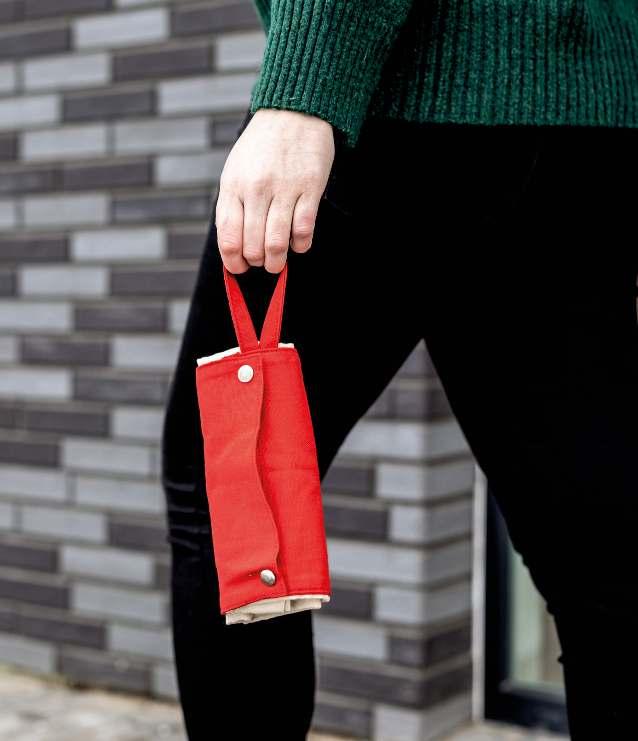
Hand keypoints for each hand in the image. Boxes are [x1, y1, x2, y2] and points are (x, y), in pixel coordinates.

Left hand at [215, 108, 335, 273]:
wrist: (294, 111)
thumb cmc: (262, 147)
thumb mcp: (236, 170)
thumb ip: (233, 205)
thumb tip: (233, 246)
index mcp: (234, 186)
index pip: (229, 238)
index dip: (233, 262)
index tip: (240, 267)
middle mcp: (256, 189)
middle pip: (253, 246)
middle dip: (258, 262)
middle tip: (263, 261)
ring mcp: (284, 189)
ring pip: (277, 244)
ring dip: (277, 262)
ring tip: (278, 263)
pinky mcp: (310, 188)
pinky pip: (303, 230)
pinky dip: (300, 245)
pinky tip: (298, 243)